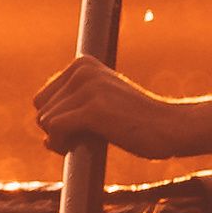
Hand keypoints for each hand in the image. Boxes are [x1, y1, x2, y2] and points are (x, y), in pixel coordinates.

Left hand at [32, 55, 204, 154]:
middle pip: (41, 109)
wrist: (170, 127)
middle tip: (81, 139)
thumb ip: (75, 111)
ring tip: (85, 142)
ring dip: (59, 139)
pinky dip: (60, 144)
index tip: (78, 129)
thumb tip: (45, 139)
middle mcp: (82, 70)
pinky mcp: (93, 109)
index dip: (55, 119)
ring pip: (46, 120)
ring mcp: (88, 87)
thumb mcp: (103, 104)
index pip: (43, 98)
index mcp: (83, 64)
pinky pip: (55, 129)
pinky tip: (76, 148)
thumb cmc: (138, 123)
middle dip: (55, 130)